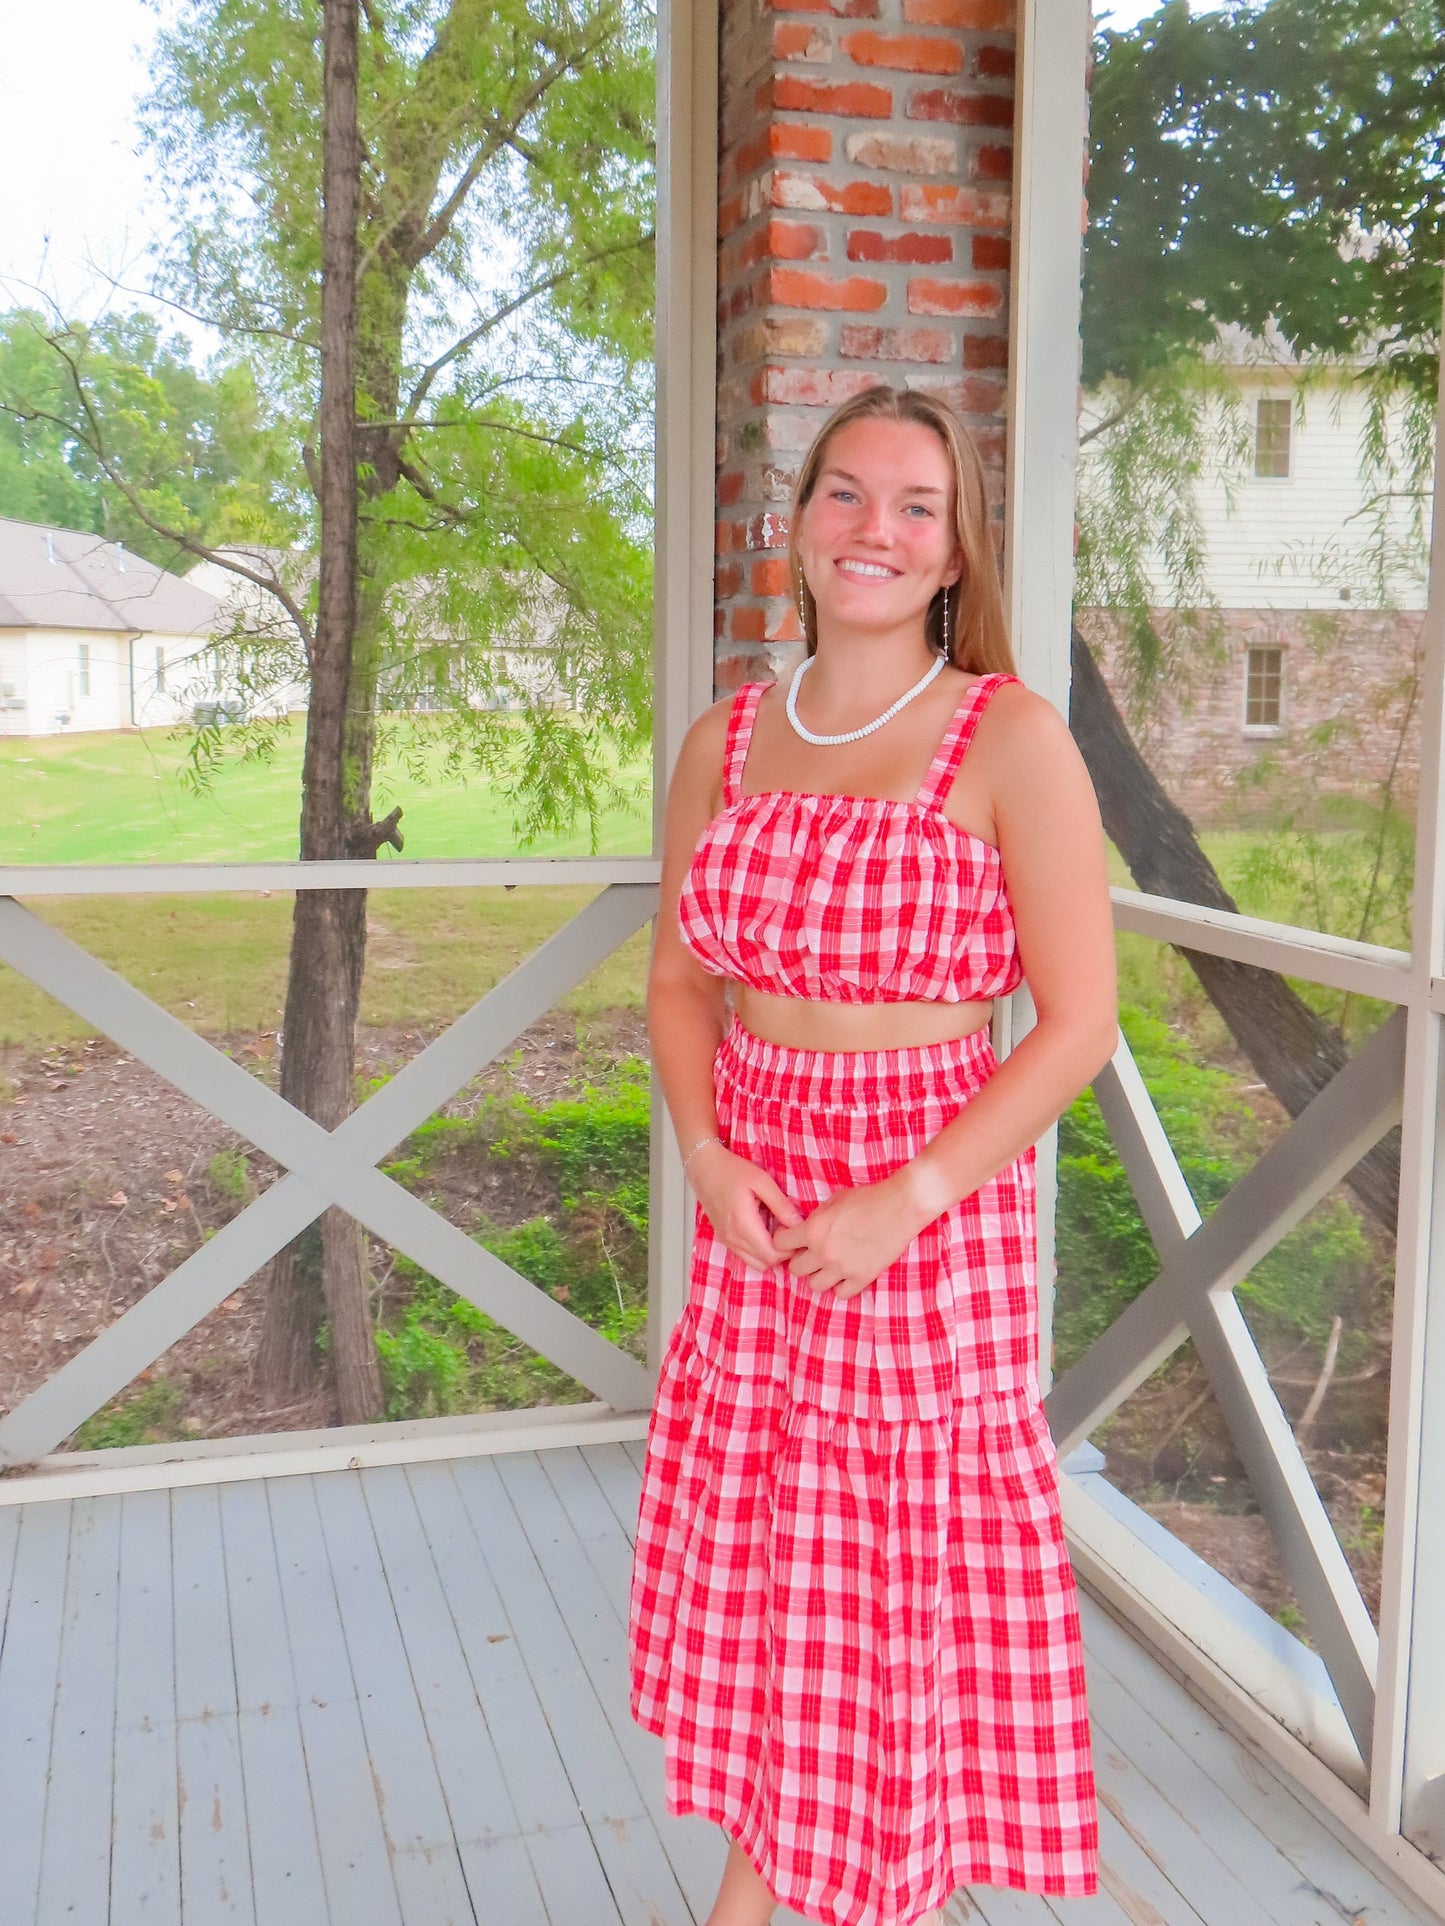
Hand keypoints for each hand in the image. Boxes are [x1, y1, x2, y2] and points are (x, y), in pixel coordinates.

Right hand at [689, 1142, 804, 1270]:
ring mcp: (727, 1240)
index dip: (788, 1249)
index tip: (793, 1231)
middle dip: (781, 1253)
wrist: (704, 1168)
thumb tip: (798, 1223)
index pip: (771, 1256)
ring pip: (754, 1263)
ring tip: (776, 1231)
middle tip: (787, 1231)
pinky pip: (744, 1256)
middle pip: (764, 1263)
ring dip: (769, 1254)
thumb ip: (781, 1204)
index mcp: (743, 1224)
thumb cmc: (732, 1171)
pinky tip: (763, 1231)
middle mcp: (733, 1238)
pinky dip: (757, 1251)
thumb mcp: (762, 1181)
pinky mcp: (724, 1238)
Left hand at [771, 1171, 930, 1300]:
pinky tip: (847, 1273)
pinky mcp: (862, 1278)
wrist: (900, 1206)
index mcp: (813, 1230)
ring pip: (815, 1285)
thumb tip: (803, 1230)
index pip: (780, 1244)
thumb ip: (815, 1218)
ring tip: (830, 1265)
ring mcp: (842, 1268)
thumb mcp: (833, 1200)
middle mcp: (823, 1252)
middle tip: (812, 1253)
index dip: (785, 1240)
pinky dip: (842, 1285)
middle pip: (795, 1270)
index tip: (793, 1239)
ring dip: (819, 1275)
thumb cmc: (867, 1198)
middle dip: (801, 1260)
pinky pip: (841, 1294)